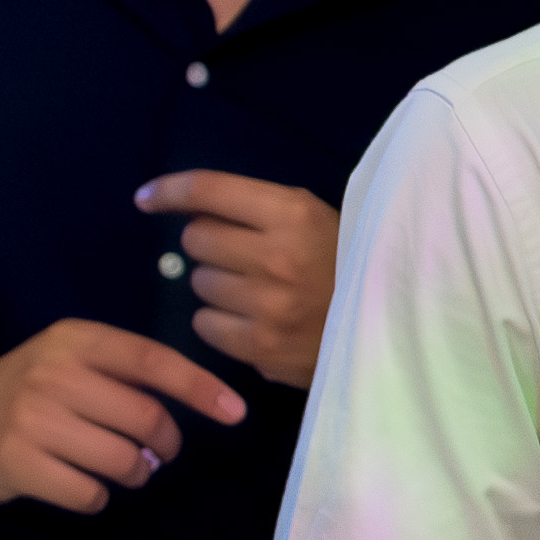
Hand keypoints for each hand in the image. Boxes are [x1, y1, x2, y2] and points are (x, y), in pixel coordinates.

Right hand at [0, 317, 246, 514]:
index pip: (151, 361)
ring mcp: (31, 419)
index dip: (199, 387)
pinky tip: (75, 483)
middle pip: (145, 419)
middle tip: (152, 453)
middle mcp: (52, 374)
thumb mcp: (66, 360)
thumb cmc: (24, 391)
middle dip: (162, 444)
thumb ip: (121, 372)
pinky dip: (94, 497)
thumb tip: (199, 403)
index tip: (235, 412)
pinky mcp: (17, 463)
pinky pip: (89, 494)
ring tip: (117, 470)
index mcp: (73, 341)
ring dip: (133, 475)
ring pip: (122, 461)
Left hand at [136, 170, 338, 387]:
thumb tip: (191, 209)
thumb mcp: (316, 220)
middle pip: (196, 239)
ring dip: (217, 284)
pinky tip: (250, 319)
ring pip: (198, 283)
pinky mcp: (262, 347)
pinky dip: (219, 321)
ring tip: (255, 290)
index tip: (146, 199)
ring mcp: (267, 306)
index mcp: (293, 214)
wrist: (393, 327)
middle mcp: (275, 257)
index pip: (210, 191)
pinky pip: (205, 325)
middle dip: (210, 244)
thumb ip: (260, 211)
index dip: (170, 191)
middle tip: (240, 255)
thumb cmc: (348, 266)